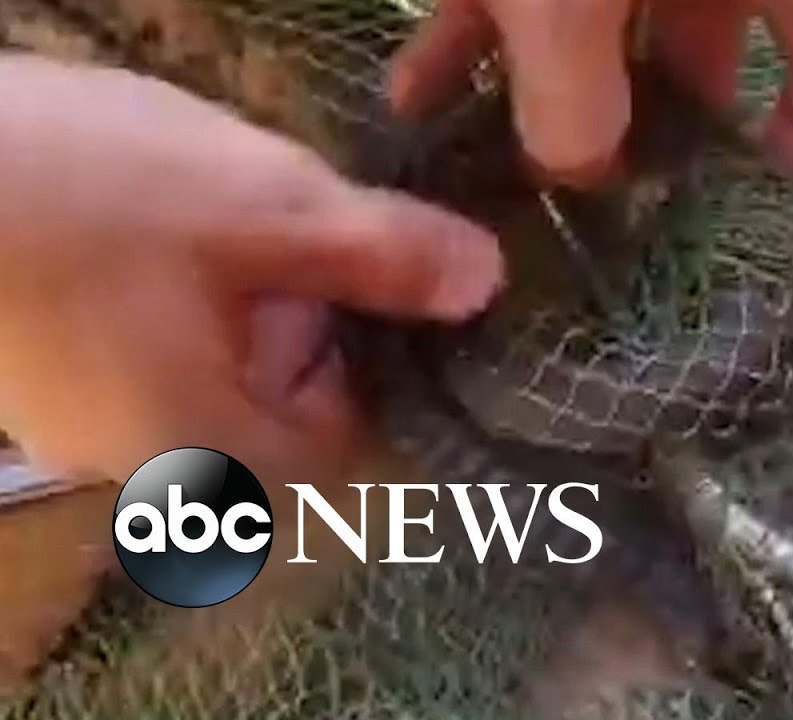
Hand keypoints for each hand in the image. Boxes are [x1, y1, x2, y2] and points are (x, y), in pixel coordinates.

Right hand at [0, 56, 502, 483]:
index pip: (337, 438)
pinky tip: (144, 220)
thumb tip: (485, 285)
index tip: (356, 279)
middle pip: (273, 400)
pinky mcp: (38, 367)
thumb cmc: (89, 191)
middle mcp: (143, 460)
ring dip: (231, 289)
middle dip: (296, 312)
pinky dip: (170, 288)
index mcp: (206, 446)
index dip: (364, 355)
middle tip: (276, 226)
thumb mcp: (264, 209)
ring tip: (203, 212)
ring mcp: (79, 419)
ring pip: (206, 362)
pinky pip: (143, 340)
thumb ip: (384, 257)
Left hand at [386, 0, 792, 185]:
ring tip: (488, 166)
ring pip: (609, 20)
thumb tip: (579, 174)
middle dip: (648, 131)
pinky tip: (415, 88)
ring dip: (546, 90)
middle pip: (713, 50)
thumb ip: (580, 106)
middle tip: (595, 206)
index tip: (763, 200)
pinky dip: (481, 28)